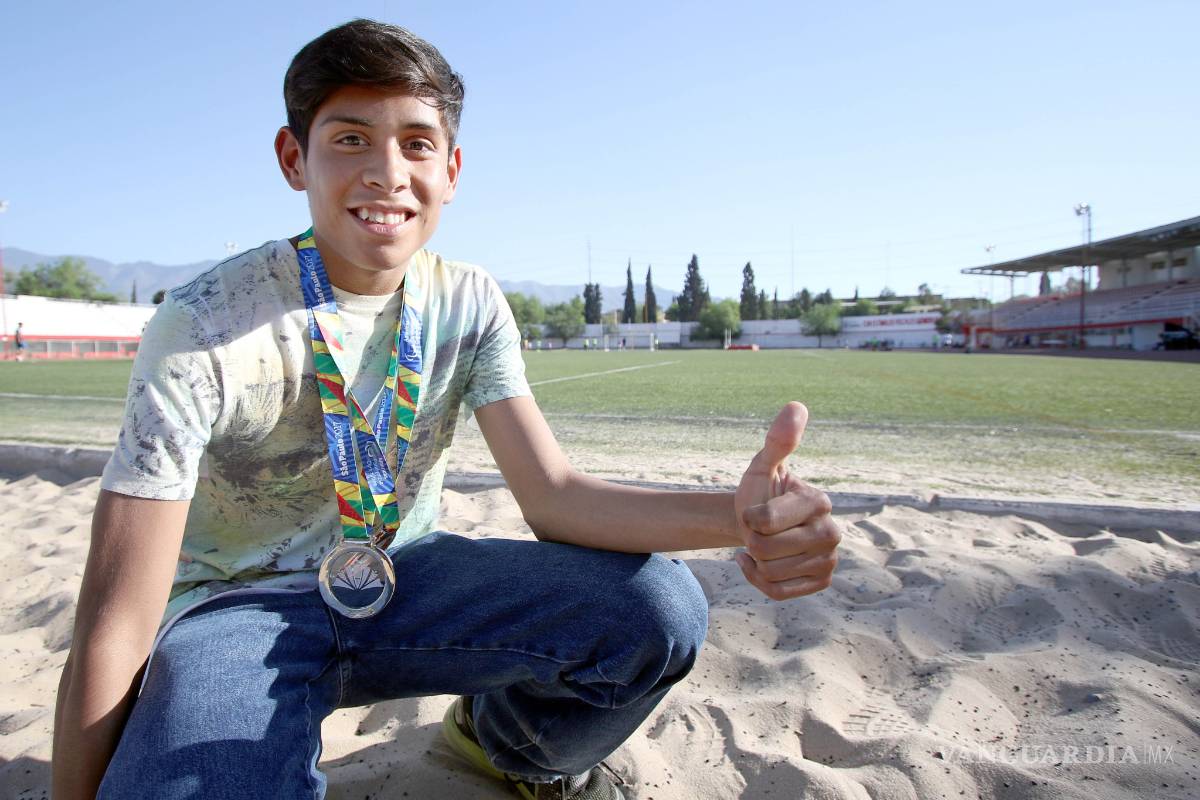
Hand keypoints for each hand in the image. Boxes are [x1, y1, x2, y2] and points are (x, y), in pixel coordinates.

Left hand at [733, 402, 839, 599]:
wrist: (761, 522)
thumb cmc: (762, 490)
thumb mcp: (764, 465)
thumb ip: (778, 440)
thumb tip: (796, 407)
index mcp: (819, 502)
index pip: (763, 522)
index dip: (748, 517)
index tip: (754, 509)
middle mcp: (832, 532)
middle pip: (766, 550)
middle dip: (751, 540)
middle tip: (758, 529)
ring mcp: (829, 559)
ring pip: (770, 574)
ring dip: (755, 561)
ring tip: (762, 544)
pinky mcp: (822, 581)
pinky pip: (778, 592)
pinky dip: (758, 580)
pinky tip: (758, 565)